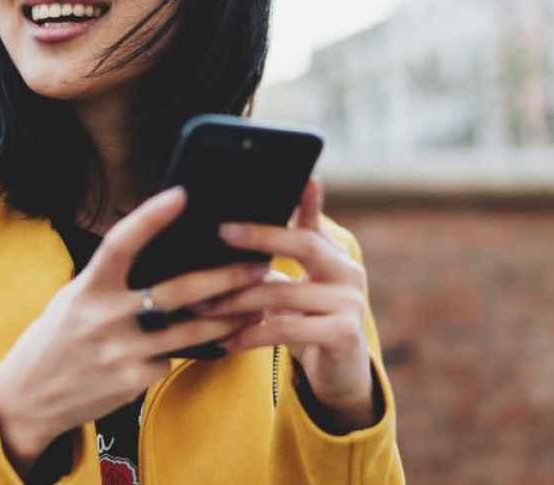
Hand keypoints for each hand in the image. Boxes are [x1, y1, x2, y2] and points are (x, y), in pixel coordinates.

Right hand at [0, 187, 266, 473]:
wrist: (28, 398)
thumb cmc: (59, 338)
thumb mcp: (76, 299)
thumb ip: (113, 280)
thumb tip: (164, 255)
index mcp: (88, 288)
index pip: (121, 244)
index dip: (150, 217)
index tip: (181, 195)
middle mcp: (103, 317)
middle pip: (177, 291)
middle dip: (225, 277)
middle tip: (259, 265)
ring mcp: (119, 352)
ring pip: (190, 330)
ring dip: (229, 318)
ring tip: (258, 305)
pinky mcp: (131, 381)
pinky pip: (172, 360)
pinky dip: (183, 352)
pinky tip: (198, 346)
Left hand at [200, 179, 376, 432]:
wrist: (339, 376)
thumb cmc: (307, 326)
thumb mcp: (295, 291)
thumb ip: (273, 268)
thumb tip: (224, 245)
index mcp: (333, 256)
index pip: (316, 221)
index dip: (306, 199)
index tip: (296, 177)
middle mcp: (347, 272)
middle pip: (303, 244)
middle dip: (261, 236)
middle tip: (223, 232)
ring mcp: (350, 302)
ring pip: (283, 293)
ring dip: (236, 300)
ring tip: (203, 306)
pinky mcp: (344, 334)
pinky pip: (287, 329)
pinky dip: (251, 334)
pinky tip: (225, 340)